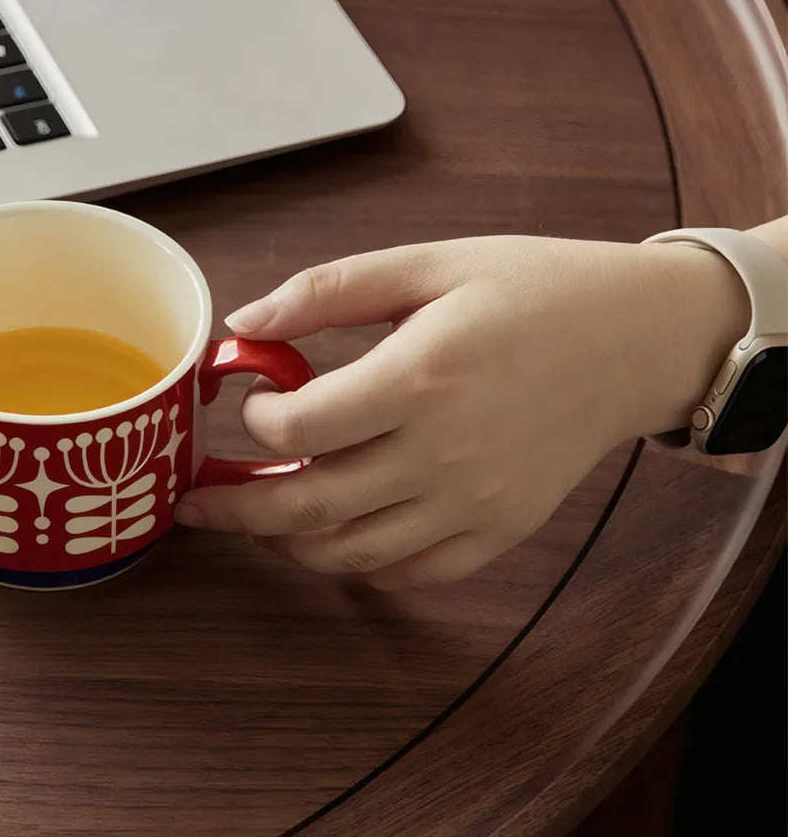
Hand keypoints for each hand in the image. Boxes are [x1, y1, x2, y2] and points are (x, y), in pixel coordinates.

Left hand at [176, 234, 750, 588]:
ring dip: (291, 542)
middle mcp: (442, 454)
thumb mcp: (429, 264)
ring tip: (264, 517)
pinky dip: (361, 564)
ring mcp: (472, 503)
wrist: (637, 340)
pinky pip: (410, 572)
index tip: (258, 404)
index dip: (259, 422)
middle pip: (308, 509)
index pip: (299, 427)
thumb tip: (243, 326)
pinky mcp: (498, 531)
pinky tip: (339, 535)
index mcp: (419, 378)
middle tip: (199, 505)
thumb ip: (329, 291)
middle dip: (236, 512)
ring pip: (350, 553)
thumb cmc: (534, 292)